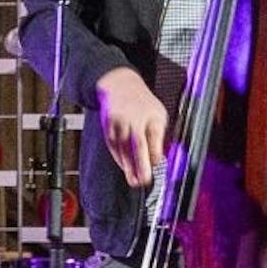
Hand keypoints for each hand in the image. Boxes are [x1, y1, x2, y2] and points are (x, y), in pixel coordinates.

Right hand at [95, 67, 170, 188]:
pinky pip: (113, 146)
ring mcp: (118, 122)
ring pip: (123, 148)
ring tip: (134, 181)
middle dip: (140, 164)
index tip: (157, 166)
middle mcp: (133, 118)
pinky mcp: (108, 126)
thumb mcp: (158, 114)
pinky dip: (119, 158)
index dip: (155, 153)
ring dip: (128, 166)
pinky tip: (125, 168)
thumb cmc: (143, 103)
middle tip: (144, 180)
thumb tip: (159, 157)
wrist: (120, 86)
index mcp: (149, 115)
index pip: (154, 137)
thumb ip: (158, 135)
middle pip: (137, 144)